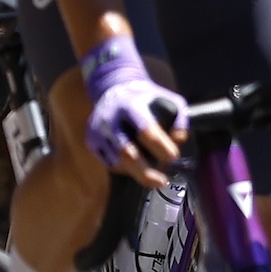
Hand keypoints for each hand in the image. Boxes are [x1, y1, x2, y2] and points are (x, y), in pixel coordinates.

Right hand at [78, 32, 184, 183]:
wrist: (114, 89)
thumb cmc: (148, 99)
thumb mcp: (169, 101)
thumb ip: (179, 121)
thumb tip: (178, 141)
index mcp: (131, 106)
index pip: (146, 131)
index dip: (161, 148)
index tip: (174, 157)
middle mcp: (110, 118)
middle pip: (126, 152)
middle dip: (145, 172)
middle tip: (161, 181)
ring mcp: (98, 130)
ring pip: (117, 162)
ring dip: (137, 171)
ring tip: (152, 172)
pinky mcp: (91, 140)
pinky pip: (109, 163)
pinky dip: (125, 168)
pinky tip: (136, 162)